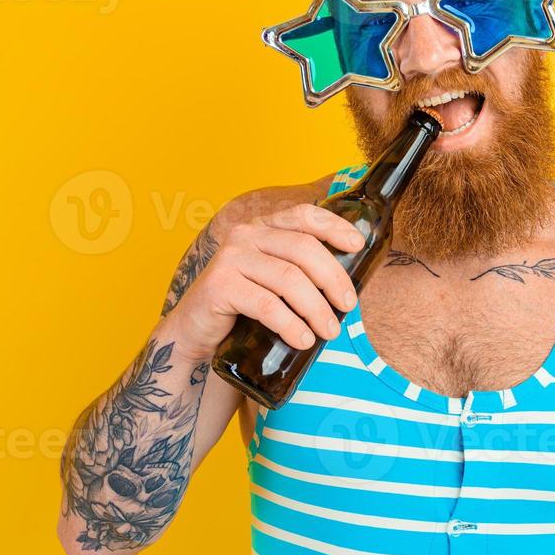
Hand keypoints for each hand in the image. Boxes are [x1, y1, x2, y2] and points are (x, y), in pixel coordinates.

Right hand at [167, 203, 363, 358]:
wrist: (196, 334)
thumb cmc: (243, 308)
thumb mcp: (273, 282)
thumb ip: (300, 273)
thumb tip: (349, 290)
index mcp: (263, 228)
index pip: (304, 215)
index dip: (334, 226)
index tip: (358, 246)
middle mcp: (245, 235)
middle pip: (304, 249)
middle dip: (333, 278)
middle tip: (348, 306)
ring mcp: (230, 258)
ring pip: (289, 279)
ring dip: (316, 308)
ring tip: (329, 331)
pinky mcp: (220, 286)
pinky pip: (266, 305)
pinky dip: (290, 324)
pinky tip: (302, 339)